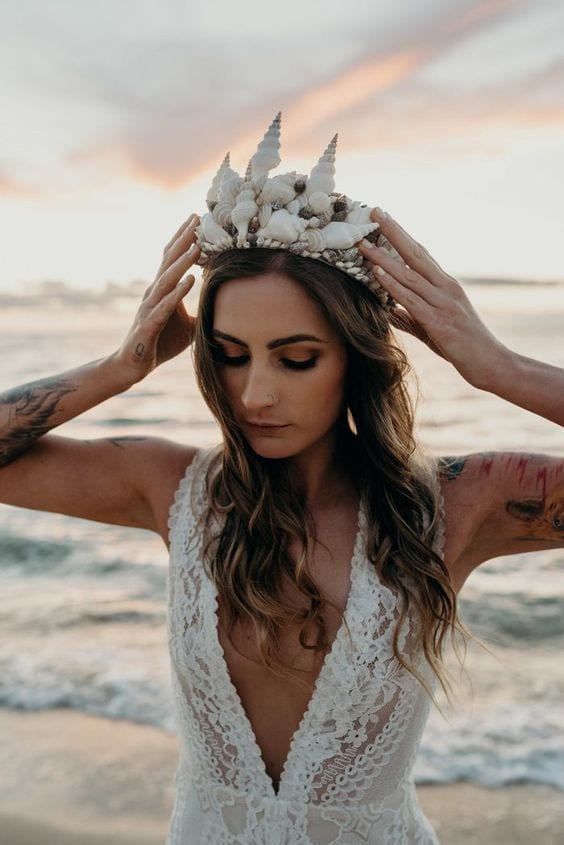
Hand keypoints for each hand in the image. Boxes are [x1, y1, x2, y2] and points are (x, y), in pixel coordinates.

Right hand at [114, 213, 200, 381]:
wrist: (133, 365)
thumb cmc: (160, 342)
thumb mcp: (188, 326)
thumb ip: (202, 313)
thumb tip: (224, 310)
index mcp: (162, 290)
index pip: (172, 259)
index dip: (183, 238)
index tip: (197, 218)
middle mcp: (154, 293)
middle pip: (169, 261)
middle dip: (184, 240)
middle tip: (197, 219)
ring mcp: (149, 308)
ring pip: (167, 280)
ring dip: (182, 263)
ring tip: (197, 246)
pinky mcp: (149, 326)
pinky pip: (165, 306)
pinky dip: (178, 292)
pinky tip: (190, 280)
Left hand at [358, 210, 509, 388]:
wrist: (490, 363)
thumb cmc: (463, 346)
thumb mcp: (433, 328)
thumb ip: (409, 317)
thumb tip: (387, 311)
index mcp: (445, 286)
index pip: (421, 254)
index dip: (402, 236)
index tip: (384, 219)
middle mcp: (445, 288)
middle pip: (416, 253)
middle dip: (394, 232)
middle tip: (375, 212)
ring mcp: (443, 303)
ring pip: (409, 274)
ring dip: (385, 258)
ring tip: (365, 243)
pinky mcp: (439, 322)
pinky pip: (411, 299)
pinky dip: (393, 285)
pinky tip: (377, 273)